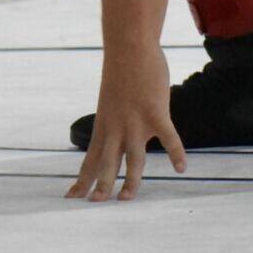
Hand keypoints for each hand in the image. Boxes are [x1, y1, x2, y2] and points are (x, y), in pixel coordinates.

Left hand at [67, 45, 186, 200]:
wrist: (129, 48)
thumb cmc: (122, 73)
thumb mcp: (111, 102)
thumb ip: (115, 121)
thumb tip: (120, 134)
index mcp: (104, 125)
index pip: (89, 157)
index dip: (82, 178)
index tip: (71, 196)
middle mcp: (115, 127)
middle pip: (106, 162)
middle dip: (100, 185)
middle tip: (95, 204)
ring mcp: (135, 121)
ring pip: (132, 158)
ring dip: (130, 180)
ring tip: (126, 198)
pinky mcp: (155, 112)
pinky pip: (169, 138)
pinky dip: (176, 153)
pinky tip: (181, 168)